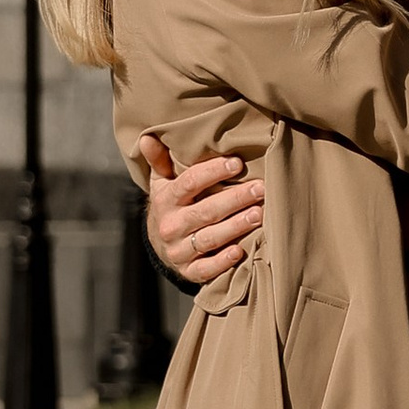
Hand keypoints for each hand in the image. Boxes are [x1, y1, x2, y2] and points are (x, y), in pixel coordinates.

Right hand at [140, 135, 262, 284]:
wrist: (161, 244)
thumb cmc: (171, 205)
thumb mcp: (162, 182)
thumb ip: (159, 160)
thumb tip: (148, 137)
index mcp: (165, 200)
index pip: (189, 183)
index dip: (212, 172)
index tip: (237, 164)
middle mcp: (170, 226)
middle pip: (205, 211)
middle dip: (235, 199)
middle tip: (260, 189)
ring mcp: (179, 251)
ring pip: (209, 238)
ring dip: (236, 227)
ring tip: (259, 214)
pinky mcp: (188, 271)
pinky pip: (206, 269)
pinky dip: (223, 262)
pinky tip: (240, 251)